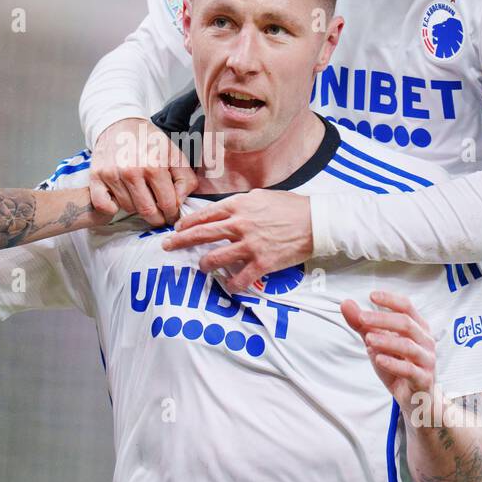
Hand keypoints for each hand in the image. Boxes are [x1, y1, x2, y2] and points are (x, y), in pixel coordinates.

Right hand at [89, 117, 196, 226]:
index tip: (172, 214)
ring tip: (140, 195)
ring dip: (136, 207)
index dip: (173, 213)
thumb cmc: (148, 139)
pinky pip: (103, 205)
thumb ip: (185, 178)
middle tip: (159, 214)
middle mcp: (132, 172)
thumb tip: (181, 202)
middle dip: (157, 217)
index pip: (168, 204)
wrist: (120, 123)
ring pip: (128, 209)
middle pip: (147, 212)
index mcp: (154, 166)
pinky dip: (111, 208)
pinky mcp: (97, 176)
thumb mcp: (174, 153)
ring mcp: (112, 175)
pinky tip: (119, 200)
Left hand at [161, 190, 311, 292]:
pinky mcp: (261, 263)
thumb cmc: (291, 207)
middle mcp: (239, 225)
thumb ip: (241, 204)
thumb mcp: (262, 196)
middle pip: (201, 234)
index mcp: (239, 206)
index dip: (187, 223)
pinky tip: (229, 285)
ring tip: (202, 267)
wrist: (315, 222)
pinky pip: (238, 279)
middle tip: (167, 247)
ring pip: (214, 259)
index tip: (178, 228)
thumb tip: (226, 210)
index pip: (204, 214)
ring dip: (204, 265)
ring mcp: (249, 245)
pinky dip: (230, 284)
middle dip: (179, 241)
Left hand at [340, 290, 435, 411]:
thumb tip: (346, 304)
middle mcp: (425, 341)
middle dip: (382, 319)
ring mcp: (426, 360)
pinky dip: (393, 364)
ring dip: (387, 341)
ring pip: (409, 346)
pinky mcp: (423, 379)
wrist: (416, 398)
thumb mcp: (377, 342)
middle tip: (361, 318)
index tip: (371, 296)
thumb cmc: (399, 365)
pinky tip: (379, 359)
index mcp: (417, 327)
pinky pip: (410, 370)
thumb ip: (362, 325)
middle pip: (406, 324)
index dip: (390, 299)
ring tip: (368, 339)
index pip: (407, 307)